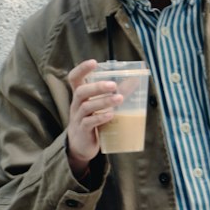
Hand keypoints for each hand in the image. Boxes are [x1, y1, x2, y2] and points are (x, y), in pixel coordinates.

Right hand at [66, 59, 120, 174]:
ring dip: (104, 101)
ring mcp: (78, 118)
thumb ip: (115, 93)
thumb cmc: (92, 121)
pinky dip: (100, 118)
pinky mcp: (82, 131)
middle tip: (113, 85)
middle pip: (81, 91)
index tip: (94, 62)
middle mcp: (76, 105)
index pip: (74, 78)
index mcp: (80, 95)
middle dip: (97, 86)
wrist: (80, 146)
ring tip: (119, 99)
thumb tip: (135, 80)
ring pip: (87, 107)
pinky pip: (88, 123)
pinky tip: (110, 115)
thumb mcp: (101, 105)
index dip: (82, 69)